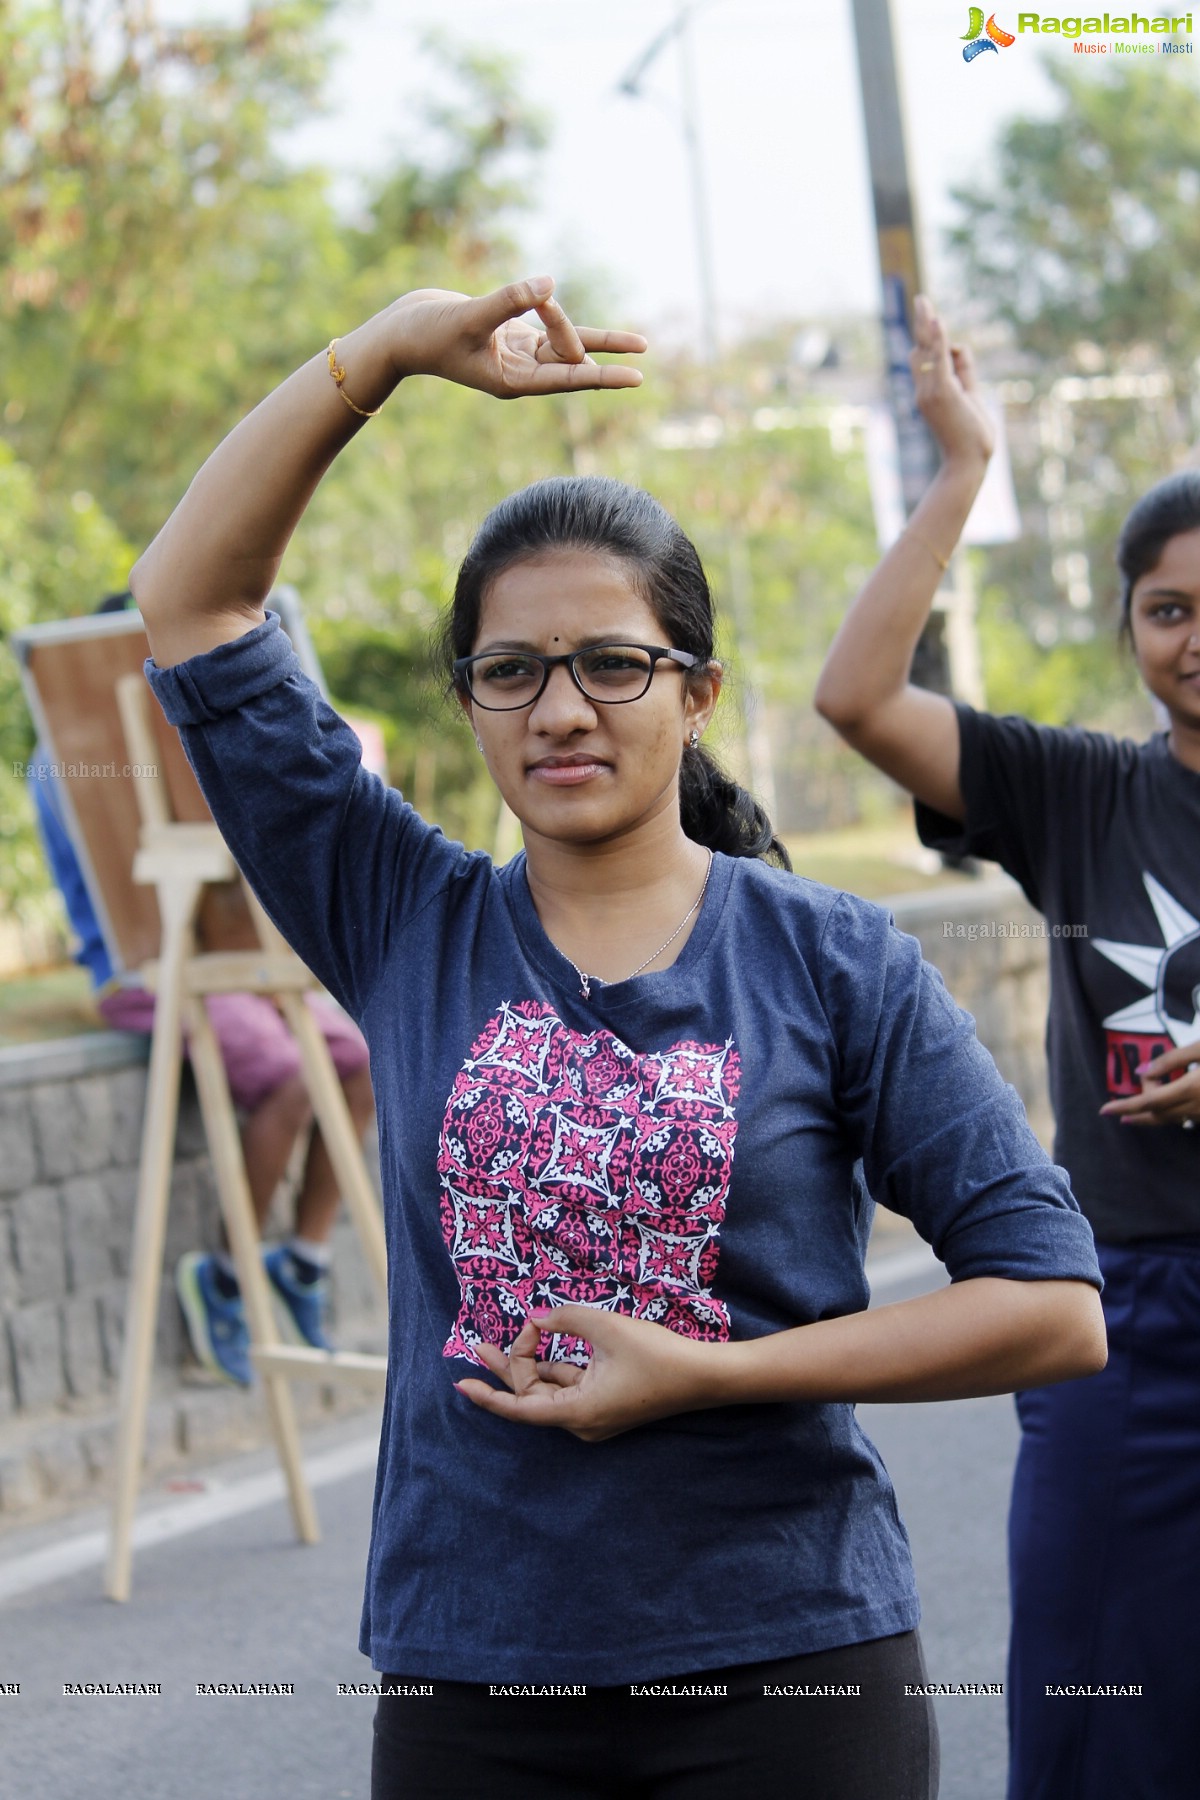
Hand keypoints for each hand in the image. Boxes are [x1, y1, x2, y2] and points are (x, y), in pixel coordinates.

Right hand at [382, 277, 645, 397]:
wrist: (399, 332)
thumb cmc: (426, 334)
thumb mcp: (469, 317)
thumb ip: (509, 301)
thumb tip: (549, 283)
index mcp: (515, 380)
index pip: (570, 377)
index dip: (605, 375)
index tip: (638, 376)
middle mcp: (521, 371)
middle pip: (571, 353)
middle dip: (584, 335)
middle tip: (560, 308)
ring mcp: (517, 352)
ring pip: (564, 339)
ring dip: (580, 328)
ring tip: (636, 339)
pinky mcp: (510, 333)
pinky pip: (547, 323)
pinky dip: (555, 312)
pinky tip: (560, 304)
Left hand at [454, 1305, 722, 1441]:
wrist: (703, 1376)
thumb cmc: (657, 1355)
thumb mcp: (607, 1328)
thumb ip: (566, 1318)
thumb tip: (537, 1317)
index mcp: (578, 1412)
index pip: (521, 1408)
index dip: (489, 1397)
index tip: (462, 1385)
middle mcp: (582, 1421)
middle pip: (533, 1395)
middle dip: (509, 1366)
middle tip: (480, 1343)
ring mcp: (595, 1415)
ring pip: (551, 1389)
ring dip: (532, 1363)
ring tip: (513, 1335)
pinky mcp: (607, 1404)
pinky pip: (571, 1386)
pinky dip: (556, 1365)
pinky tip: (546, 1340)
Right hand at [910, 295, 993, 470]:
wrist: (967, 463)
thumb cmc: (971, 437)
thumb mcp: (970, 396)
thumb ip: (964, 371)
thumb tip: (958, 346)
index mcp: (929, 393)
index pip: (926, 358)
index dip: (930, 338)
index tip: (931, 316)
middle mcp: (924, 390)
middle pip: (922, 350)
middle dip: (923, 324)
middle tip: (922, 300)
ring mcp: (930, 391)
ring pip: (928, 351)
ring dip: (926, 324)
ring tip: (924, 301)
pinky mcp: (942, 392)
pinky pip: (938, 359)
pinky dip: (937, 339)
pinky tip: (937, 321)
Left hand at [1099, 1040, 1199, 1127]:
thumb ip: (1171, 1060)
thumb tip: (1141, 1072)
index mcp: (1191, 1088)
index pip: (1150, 1101)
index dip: (1126, 1106)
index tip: (1104, 1110)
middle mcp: (1196, 1107)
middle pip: (1157, 1114)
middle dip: (1138, 1105)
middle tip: (1133, 1089)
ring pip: (1170, 1118)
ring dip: (1154, 1106)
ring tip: (1151, 1086)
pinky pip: (1183, 1117)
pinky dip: (1169, 1108)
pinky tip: (1169, 1095)